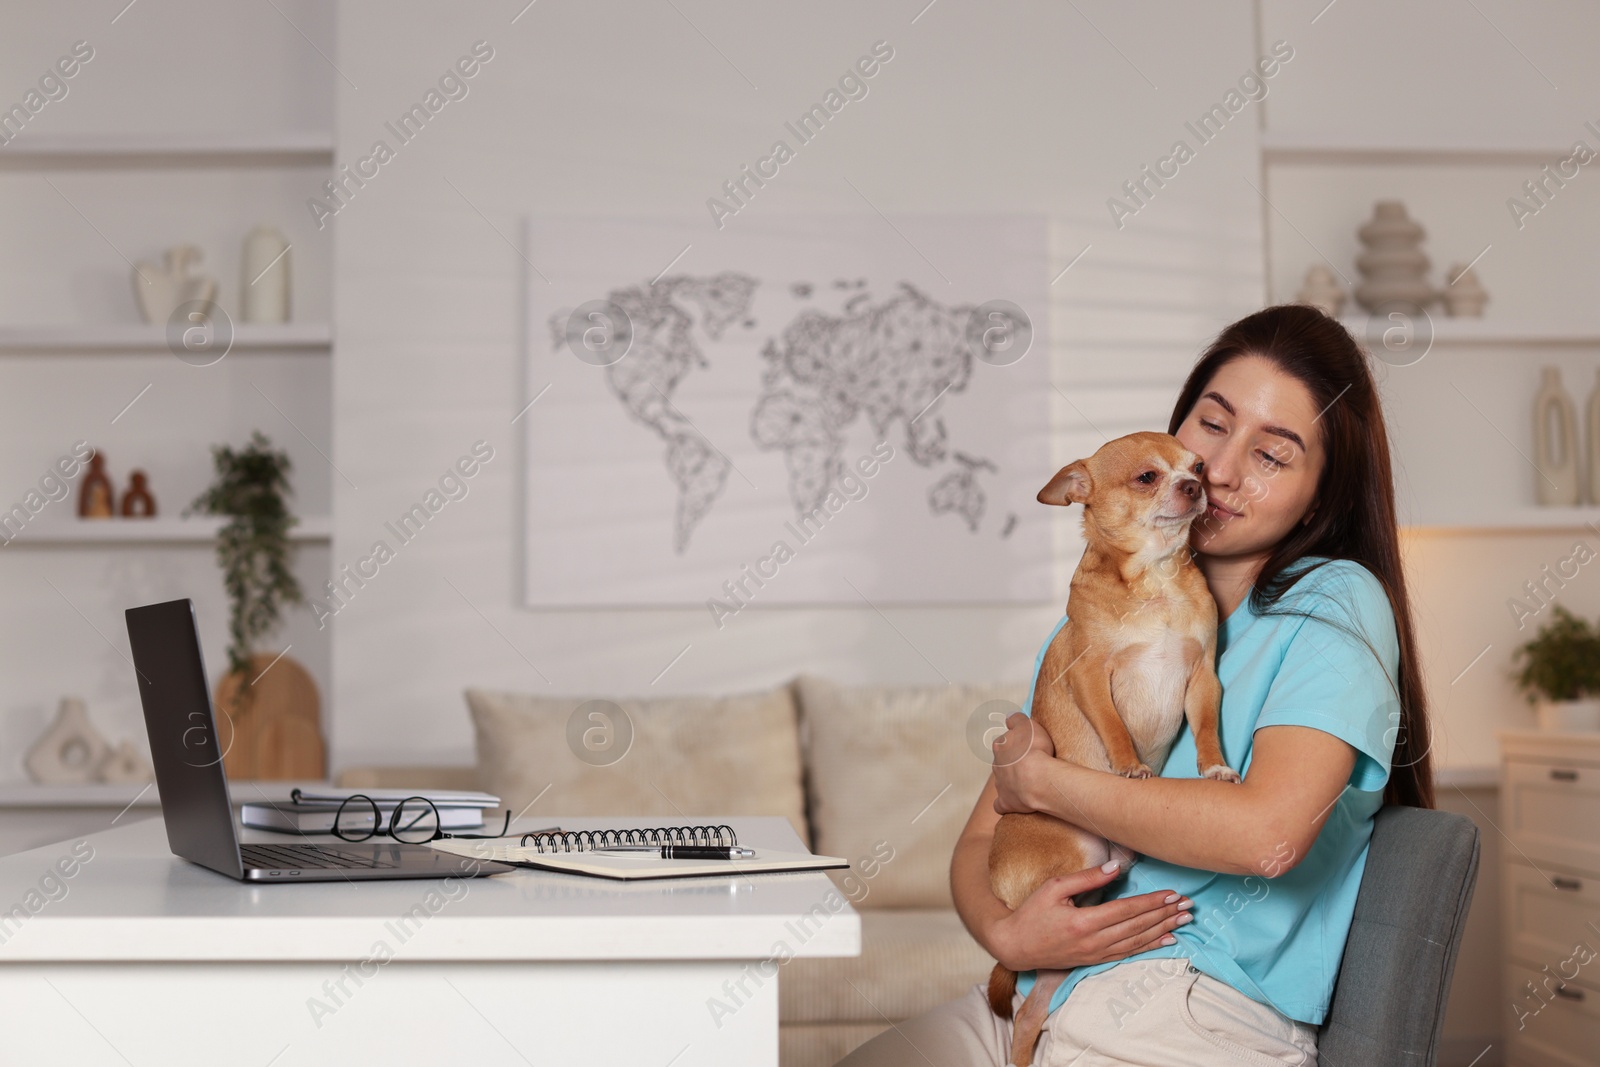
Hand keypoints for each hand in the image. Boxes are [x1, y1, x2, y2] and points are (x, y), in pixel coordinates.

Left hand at [991, 712, 1054, 814]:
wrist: (1037, 778)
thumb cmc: (1034, 750)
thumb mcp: (1027, 724)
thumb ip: (1016, 719)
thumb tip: (1008, 717)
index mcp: (1000, 746)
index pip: (1004, 742)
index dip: (1016, 744)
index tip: (1027, 747)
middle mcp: (996, 765)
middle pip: (1002, 762)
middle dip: (1012, 763)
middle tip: (1029, 765)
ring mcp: (1000, 784)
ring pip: (1002, 781)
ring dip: (1011, 781)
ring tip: (1028, 783)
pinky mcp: (1006, 802)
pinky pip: (1001, 805)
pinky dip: (1005, 804)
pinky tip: (1013, 803)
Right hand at [992, 862, 1192, 971]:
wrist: (1015, 947)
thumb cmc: (1032, 914)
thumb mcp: (1054, 888)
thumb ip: (1087, 878)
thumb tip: (1117, 868)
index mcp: (1084, 921)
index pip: (1126, 910)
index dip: (1151, 902)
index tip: (1172, 894)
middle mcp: (1094, 941)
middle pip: (1137, 926)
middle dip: (1165, 914)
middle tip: (1188, 904)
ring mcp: (1096, 954)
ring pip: (1138, 941)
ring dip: (1164, 929)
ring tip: (1184, 919)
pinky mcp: (1095, 960)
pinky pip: (1129, 953)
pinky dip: (1150, 946)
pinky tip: (1166, 940)